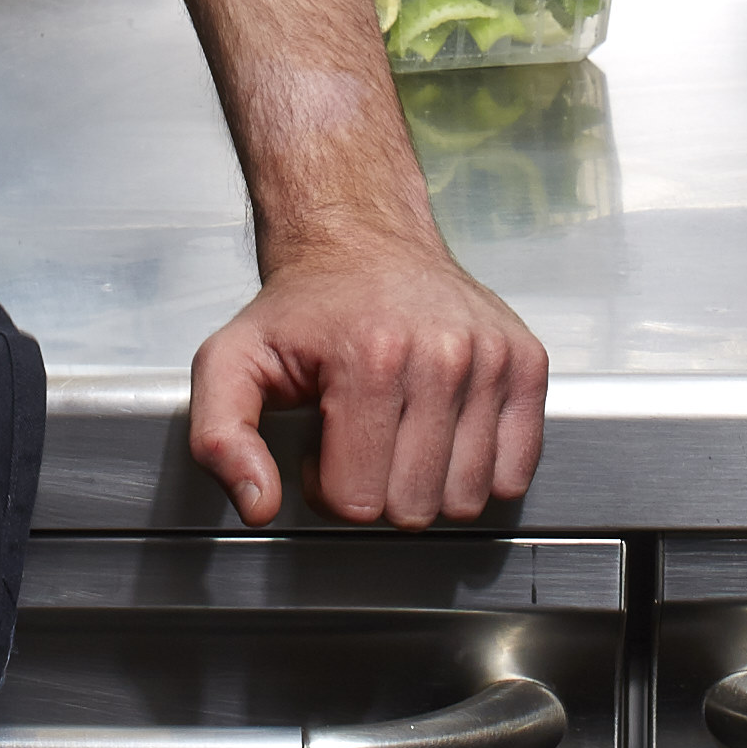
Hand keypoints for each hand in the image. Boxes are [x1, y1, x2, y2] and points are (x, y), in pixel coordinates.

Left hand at [184, 234, 548, 526]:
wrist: (362, 239)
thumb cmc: (304, 307)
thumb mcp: (231, 361)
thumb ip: (219, 439)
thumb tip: (259, 504)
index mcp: (370, 357)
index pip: (356, 503)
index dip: (328, 485)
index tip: (322, 441)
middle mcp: (442, 354)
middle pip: (413, 507)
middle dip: (377, 487)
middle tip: (359, 435)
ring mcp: (492, 358)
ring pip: (466, 499)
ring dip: (427, 481)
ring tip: (398, 430)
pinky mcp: (527, 362)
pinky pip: (516, 473)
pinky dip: (477, 468)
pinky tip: (443, 430)